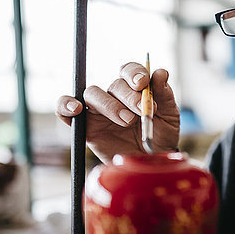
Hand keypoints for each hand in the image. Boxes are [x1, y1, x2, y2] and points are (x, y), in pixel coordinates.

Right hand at [56, 63, 179, 163]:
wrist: (151, 162)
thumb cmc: (160, 137)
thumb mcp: (169, 116)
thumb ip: (165, 95)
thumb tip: (161, 72)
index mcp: (135, 89)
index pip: (129, 70)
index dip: (134, 72)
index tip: (142, 83)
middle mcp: (115, 96)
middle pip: (114, 84)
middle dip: (128, 96)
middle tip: (141, 111)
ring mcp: (98, 111)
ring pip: (92, 93)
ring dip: (109, 104)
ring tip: (126, 120)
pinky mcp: (86, 127)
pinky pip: (65, 111)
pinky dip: (65, 106)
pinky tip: (75, 109)